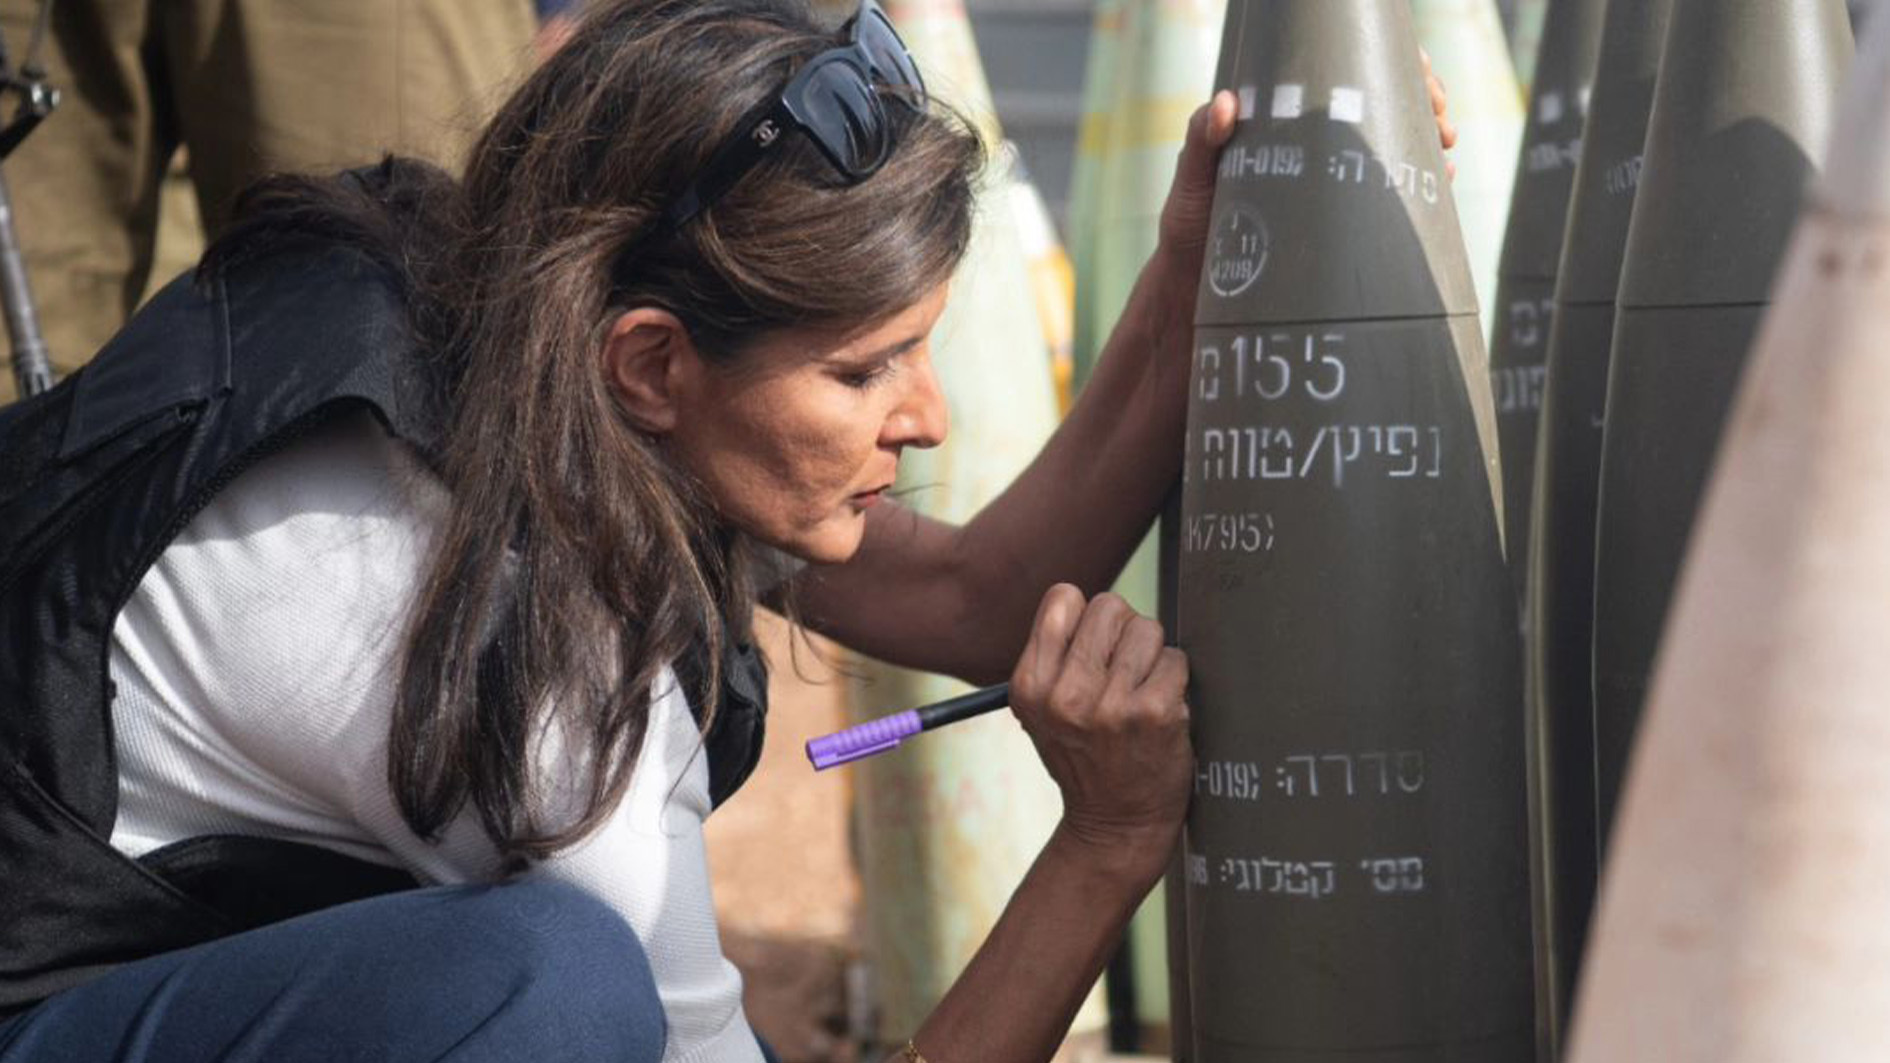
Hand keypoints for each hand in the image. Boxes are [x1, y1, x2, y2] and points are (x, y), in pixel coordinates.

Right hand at [1008, 585, 1192, 869]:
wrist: (1116, 825)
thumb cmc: (1085, 756)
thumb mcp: (1044, 710)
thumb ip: (1057, 655)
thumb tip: (1090, 603)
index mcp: (1029, 685)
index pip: (1063, 597)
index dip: (1085, 619)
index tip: (1092, 652)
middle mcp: (1064, 694)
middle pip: (1110, 606)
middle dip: (1123, 632)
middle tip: (1123, 673)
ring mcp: (1110, 705)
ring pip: (1147, 628)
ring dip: (1152, 656)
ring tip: (1140, 693)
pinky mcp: (1154, 714)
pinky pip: (1176, 659)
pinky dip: (1176, 679)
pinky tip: (1161, 710)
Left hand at [1156, 54, 1459, 263]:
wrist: (1198, 281)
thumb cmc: (1192, 221)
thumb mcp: (1193, 176)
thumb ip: (1203, 139)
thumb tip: (1226, 104)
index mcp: (1284, 112)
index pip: (1343, 65)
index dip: (1389, 58)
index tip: (1417, 73)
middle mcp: (1313, 136)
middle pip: (1383, 95)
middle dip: (1423, 96)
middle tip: (1441, 117)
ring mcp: (1331, 172)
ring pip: (1395, 136)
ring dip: (1429, 132)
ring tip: (1446, 144)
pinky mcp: (1342, 211)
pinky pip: (1392, 184)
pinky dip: (1424, 176)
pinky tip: (1443, 178)